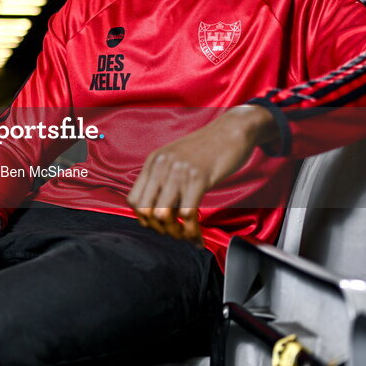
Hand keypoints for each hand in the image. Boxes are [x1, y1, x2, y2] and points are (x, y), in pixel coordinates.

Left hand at [127, 105, 276, 241]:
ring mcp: (179, 172)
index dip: (144, 218)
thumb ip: (164, 178)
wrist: (231, 130)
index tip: (159, 224)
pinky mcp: (199, 178)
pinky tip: (198, 235)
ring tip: (186, 235)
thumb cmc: (207, 148)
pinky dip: (192, 231)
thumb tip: (159, 209)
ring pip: (163, 215)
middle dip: (158, 228)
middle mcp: (162, 166)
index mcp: (154, 161)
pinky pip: (188, 214)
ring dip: (175, 233)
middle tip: (174, 232)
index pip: (133, 199)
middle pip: (145, 210)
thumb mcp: (176, 158)